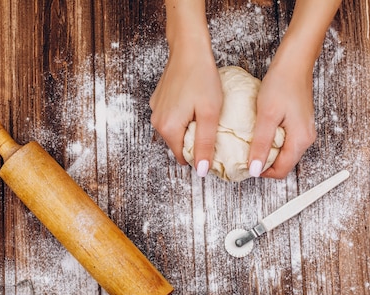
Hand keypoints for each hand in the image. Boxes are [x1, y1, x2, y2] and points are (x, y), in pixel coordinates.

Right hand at [149, 45, 221, 173]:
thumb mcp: (210, 114)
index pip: (183, 157)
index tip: (213, 145)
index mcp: (168, 128)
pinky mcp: (158, 100)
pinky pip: (171, 117)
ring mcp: (155, 110)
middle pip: (178, 144)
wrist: (188, 49)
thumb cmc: (201, 78)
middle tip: (212, 127)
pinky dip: (182, 116)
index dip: (199, 155)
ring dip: (188, 128)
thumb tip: (201, 170)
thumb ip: (205, 144)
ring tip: (203, 114)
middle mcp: (157, 122)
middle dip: (194, 141)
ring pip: (175, 130)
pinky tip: (194, 104)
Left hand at [248, 0, 340, 178]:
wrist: (294, 62)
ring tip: (250, 145)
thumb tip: (254, 169)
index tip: (245, 165)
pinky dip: (271, 143)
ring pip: (284, 153)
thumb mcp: (267, 115)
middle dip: (264, 164)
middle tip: (244, 156)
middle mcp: (306, 139)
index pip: (282, 171)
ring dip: (267, 153)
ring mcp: (304, 131)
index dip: (261, 172)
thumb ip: (261, 144)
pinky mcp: (299, 124)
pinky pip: (285, 141)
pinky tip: (259, 134)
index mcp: (300, 140)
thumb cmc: (282, 84)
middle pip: (284, 163)